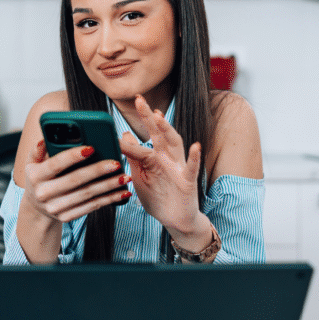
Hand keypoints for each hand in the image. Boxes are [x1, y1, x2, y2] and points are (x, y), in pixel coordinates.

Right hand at [21, 139, 130, 222]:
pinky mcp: (66, 217)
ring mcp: (55, 208)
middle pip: (75, 180)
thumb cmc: (39, 178)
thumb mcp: (32, 163)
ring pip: (87, 195)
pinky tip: (122, 193)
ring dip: (108, 186)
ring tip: (124, 177)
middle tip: (116, 163)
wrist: (36, 208)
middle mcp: (43, 193)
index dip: (72, 156)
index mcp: (35, 176)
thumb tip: (46, 138)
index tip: (91, 148)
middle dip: (97, 171)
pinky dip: (109, 199)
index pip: (55, 164)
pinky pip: (91, 207)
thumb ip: (38, 149)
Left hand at [119, 95, 209, 243]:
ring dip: (167, 130)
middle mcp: (166, 158)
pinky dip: (194, 157)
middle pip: (158, 134)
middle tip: (139, 99)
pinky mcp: (187, 181)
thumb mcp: (140, 177)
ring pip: (174, 144)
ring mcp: (177, 168)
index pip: (142, 139)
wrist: (175, 220)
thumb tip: (124, 135)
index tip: (122, 113)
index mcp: (153, 158)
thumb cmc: (158, 198)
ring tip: (159, 117)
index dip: (133, 127)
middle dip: (149, 117)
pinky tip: (196, 147)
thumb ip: (133, 157)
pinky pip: (192, 167)